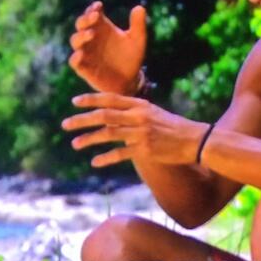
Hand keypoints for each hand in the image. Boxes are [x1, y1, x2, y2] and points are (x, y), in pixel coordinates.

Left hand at [61, 93, 209, 167]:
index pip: (110, 98)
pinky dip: (106, 158)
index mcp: (140, 104)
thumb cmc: (173, 126)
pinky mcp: (144, 150)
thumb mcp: (154, 112)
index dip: (91, 100)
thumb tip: (112, 114)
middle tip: (65, 124)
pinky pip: (120, 154)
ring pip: (108, 134)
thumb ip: (134, 112)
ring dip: (89, 139)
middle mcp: (138, 116)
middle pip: (104, 115)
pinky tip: (95, 162)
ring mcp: (141, 133)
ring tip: (75, 144)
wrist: (195, 140)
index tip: (74, 102)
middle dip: (82, 119)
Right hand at [69, 2, 146, 94]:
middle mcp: (91, 38)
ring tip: (91, 33)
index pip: (92, 14)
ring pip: (75, 41)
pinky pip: (74, 62)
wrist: (130, 80)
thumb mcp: (137, 40)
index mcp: (102, 28)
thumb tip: (140, 7)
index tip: (99, 6)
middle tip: (95, 16)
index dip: (93, 8)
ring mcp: (86, 53)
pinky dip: (76, 57)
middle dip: (85, 19)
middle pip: (81, 24)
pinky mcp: (84, 68)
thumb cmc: (131, 57)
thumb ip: (138, 25)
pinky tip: (82, 54)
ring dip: (81, 36)